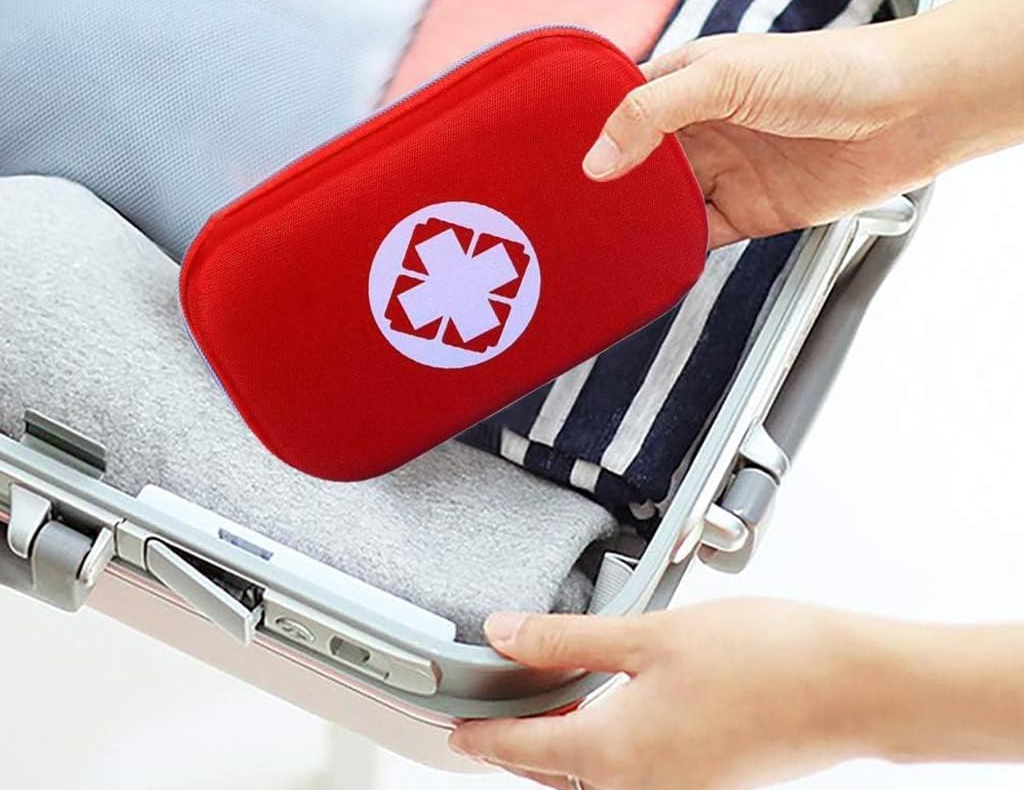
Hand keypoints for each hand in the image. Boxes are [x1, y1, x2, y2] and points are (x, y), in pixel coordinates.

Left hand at [450, 598, 874, 789]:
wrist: (849, 689)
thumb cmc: (760, 659)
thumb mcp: (648, 635)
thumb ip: (567, 640)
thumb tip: (504, 636)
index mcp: (614, 755)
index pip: (521, 750)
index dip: (482, 735)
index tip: (456, 729)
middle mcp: (641, 789)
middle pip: (552, 775)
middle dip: (515, 750)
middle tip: (489, 720)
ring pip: (591, 781)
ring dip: (558, 754)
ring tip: (541, 713)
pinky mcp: (706, 784)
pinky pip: (631, 778)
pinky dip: (603, 754)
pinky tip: (608, 716)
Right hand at [583, 0, 1023, 247]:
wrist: (907, 113)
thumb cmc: (827, 71)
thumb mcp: (725, 77)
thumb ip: (654, 113)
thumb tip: (597, 160)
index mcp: (687, 80)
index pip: (621, 106)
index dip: (587, 130)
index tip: (546, 157)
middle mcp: (699, 127)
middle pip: (635, 161)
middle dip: (604, 183)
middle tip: (561, 209)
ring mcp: (723, 171)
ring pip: (662, 203)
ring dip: (635, 219)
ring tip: (590, 238)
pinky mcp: (748, 212)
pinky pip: (698, 236)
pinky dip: (674, 248)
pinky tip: (649, 255)